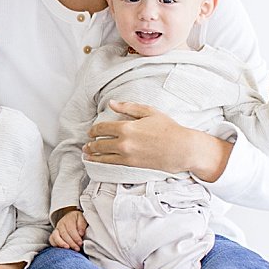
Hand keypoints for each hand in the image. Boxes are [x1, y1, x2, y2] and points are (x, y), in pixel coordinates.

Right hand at [49, 209, 86, 250]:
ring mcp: (56, 229)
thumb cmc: (78, 220)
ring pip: (55, 236)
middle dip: (71, 242)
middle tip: (77, 248)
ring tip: (68, 248)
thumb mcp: (82, 218)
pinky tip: (62, 249)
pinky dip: (55, 244)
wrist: (72, 219)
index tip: (80, 243)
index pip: (70, 229)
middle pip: (64, 234)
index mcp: (68, 219)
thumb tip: (81, 233)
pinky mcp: (53, 235)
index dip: (75, 237)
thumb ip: (82, 224)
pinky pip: (51, 240)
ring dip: (62, 243)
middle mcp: (60, 224)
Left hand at [85, 102, 231, 181]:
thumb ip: (128, 107)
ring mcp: (127, 155)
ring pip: (103, 155)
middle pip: (100, 143)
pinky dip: (101, 162)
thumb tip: (111, 103)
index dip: (94, 130)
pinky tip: (97, 161)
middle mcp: (124, 142)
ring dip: (93, 154)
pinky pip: (112, 163)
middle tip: (87, 143)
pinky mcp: (132, 164)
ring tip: (86, 153)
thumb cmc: (168, 128)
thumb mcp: (149, 112)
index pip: (102, 128)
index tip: (91, 131)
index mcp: (126, 127)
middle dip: (91, 143)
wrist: (182, 149)